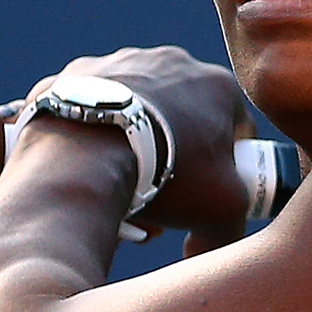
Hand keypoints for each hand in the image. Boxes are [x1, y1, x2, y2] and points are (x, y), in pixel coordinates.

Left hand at [25, 46, 253, 254]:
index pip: (236, 129)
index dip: (226, 168)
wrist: (87, 152)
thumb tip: (205, 250)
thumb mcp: (221, 208)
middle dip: (174, 160)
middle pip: (182, 120)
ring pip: (135, 113)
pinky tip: (88, 169)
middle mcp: (170, 61)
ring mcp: (119, 62)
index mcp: (217, 85)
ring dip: (134, 148)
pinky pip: (92, 110)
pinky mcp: (75, 74)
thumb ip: (232, 226)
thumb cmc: (166, 173)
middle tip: (160, 200)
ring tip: (118, 192)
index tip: (205, 195)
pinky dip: (94, 135)